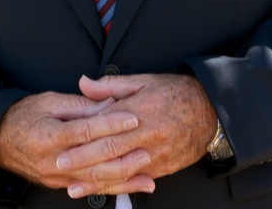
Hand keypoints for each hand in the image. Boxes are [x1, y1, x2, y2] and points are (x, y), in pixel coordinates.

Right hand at [0, 90, 154, 195]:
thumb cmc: (24, 115)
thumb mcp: (50, 101)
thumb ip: (81, 104)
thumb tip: (109, 103)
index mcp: (50, 136)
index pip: (86, 131)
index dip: (111, 123)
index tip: (132, 117)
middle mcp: (54, 161)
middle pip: (94, 161)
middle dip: (123, 155)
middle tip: (147, 147)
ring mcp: (57, 178)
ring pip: (96, 181)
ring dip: (124, 178)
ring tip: (147, 173)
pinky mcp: (61, 186)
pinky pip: (91, 189)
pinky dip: (114, 188)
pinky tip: (132, 186)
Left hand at [56, 73, 215, 197]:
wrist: (210, 110)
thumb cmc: (176, 92)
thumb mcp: (143, 80)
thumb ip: (111, 85)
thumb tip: (84, 83)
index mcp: (139, 110)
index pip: (105, 126)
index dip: (82, 136)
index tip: (62, 141)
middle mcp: (146, 135)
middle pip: (109, 151)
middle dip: (82, 160)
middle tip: (61, 165)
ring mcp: (155, 154)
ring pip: (121, 171)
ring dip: (96, 181)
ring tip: (74, 186)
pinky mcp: (163, 168)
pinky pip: (137, 180)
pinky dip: (118, 187)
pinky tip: (103, 191)